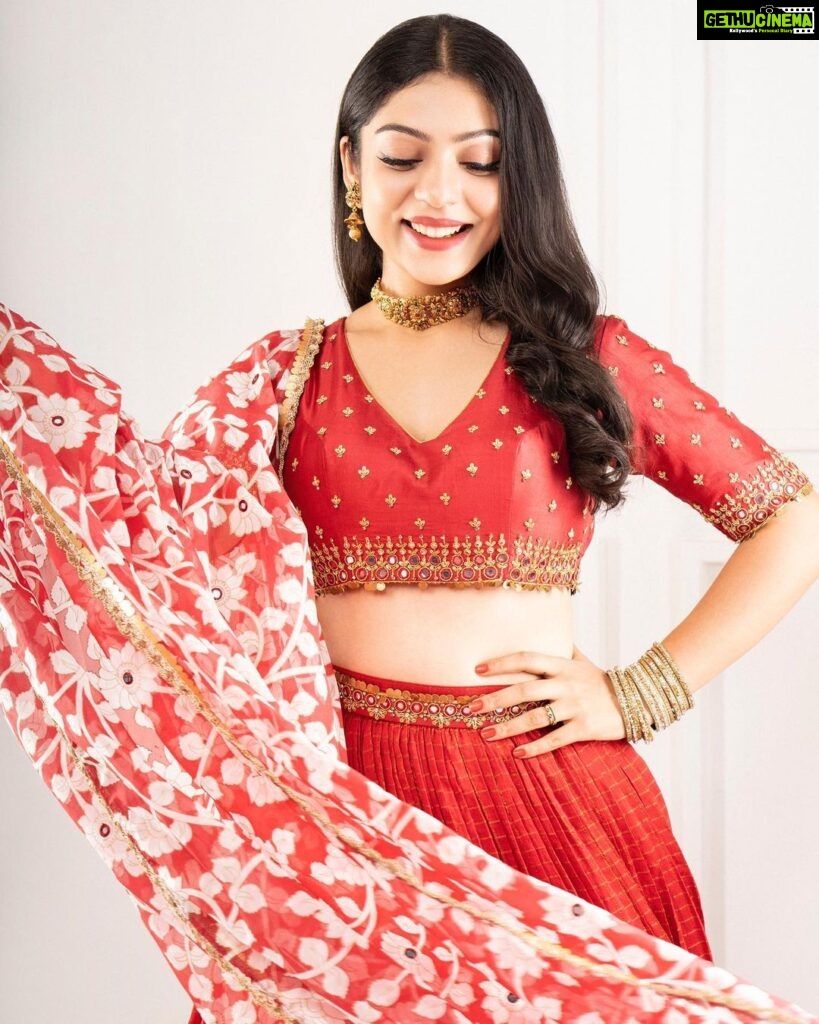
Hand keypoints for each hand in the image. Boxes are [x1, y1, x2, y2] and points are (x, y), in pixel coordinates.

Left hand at [469, 647, 625, 758]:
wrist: (637, 701)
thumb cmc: (601, 681)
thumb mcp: (582, 661)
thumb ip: (563, 648)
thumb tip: (548, 628)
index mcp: (562, 666)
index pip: (527, 658)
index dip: (501, 663)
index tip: (477, 670)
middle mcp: (566, 684)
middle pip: (524, 690)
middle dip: (495, 700)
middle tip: (470, 708)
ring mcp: (575, 706)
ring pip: (535, 718)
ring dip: (508, 727)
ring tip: (486, 734)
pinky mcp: (585, 728)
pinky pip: (555, 739)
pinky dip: (535, 748)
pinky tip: (517, 754)